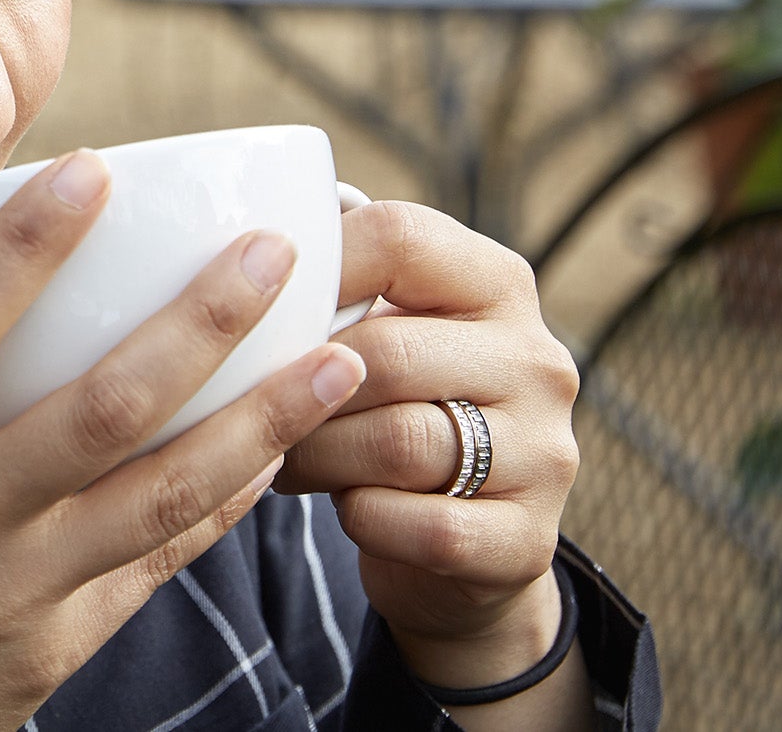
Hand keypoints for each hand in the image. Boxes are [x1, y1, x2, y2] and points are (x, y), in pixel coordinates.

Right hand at [0, 151, 367, 731]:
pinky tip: (276, 454)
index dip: (23, 245)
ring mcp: (10, 590)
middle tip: (272, 253)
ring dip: (262, 419)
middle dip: (199, 323)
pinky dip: (224, 503)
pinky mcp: (51, 650)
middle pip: (97, 407)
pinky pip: (158, 563)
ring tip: (336, 360)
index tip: (90, 169)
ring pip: (161, 492)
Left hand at [277, 200, 582, 704]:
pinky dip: (364, 519)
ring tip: (279, 458)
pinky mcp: (529, 538)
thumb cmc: (392, 407)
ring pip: (397, 443)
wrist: (459, 544)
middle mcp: (538, 360)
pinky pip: (422, 526)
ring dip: (318, 456)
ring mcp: (546, 452)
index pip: (399, 238)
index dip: (311, 267)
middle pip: (383, 353)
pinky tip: (344, 508)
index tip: (251, 303)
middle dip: (298, 388)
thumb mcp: (385, 328)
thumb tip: (235, 239)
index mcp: (498, 283)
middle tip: (249, 408)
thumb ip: (339, 279)